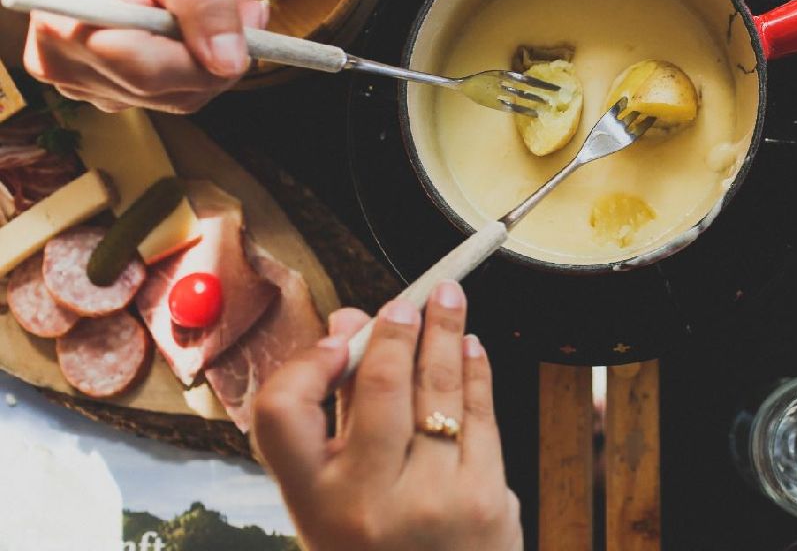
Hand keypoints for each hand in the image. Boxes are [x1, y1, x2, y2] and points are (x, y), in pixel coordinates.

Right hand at [23, 0, 267, 112]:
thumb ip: (206, 8)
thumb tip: (232, 64)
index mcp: (66, 31)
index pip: (153, 74)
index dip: (214, 57)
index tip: (255, 14)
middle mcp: (65, 68)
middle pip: (172, 91)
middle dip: (224, 51)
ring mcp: (81, 85)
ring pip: (179, 95)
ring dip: (216, 54)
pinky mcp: (103, 89)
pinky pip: (169, 90)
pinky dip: (197, 59)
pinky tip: (203, 20)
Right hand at [253, 281, 522, 550]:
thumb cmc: (378, 549)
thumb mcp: (334, 501)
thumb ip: (338, 413)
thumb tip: (349, 324)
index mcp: (313, 504)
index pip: (282, 412)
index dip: (305, 364)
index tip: (335, 339)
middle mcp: (368, 502)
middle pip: (379, 386)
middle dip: (397, 330)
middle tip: (407, 300)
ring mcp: (432, 501)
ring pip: (439, 390)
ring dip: (446, 333)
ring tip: (449, 299)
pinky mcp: (485, 499)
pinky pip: (481, 414)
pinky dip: (476, 371)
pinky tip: (471, 347)